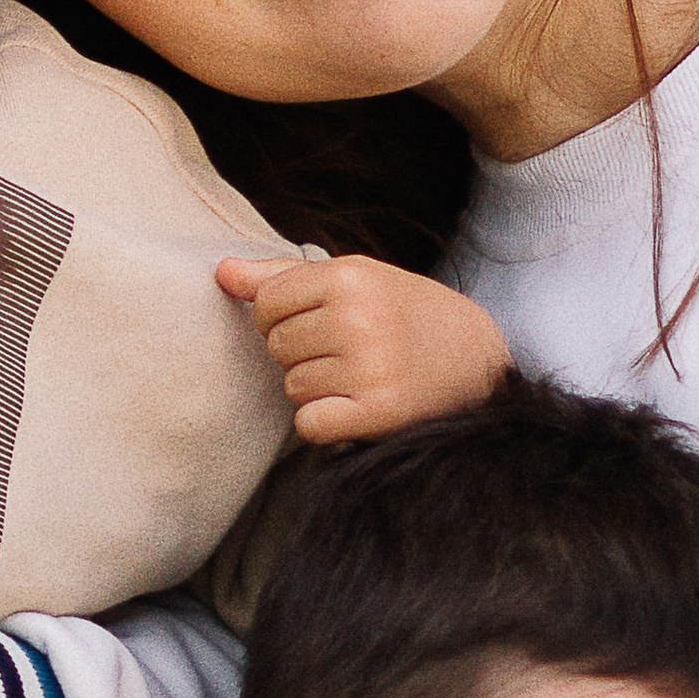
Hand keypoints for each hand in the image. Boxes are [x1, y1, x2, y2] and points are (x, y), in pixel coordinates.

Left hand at [218, 252, 507, 446]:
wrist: (477, 361)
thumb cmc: (404, 313)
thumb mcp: (355, 280)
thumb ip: (283, 275)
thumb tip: (220, 273)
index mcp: (351, 277)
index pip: (266, 302)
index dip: (281, 316)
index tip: (318, 321)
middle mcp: (359, 320)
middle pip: (276, 346)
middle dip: (301, 353)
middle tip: (348, 351)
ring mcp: (370, 368)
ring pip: (292, 387)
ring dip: (316, 388)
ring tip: (359, 375)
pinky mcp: (378, 413)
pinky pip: (309, 424)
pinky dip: (324, 421)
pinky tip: (356, 406)